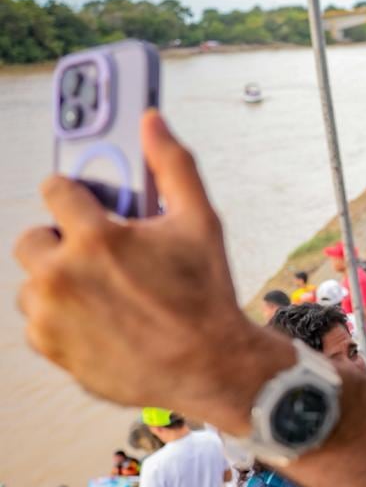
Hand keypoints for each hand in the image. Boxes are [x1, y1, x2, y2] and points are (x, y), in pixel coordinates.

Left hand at [15, 111, 283, 433]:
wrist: (210, 365)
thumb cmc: (205, 297)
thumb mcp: (200, 223)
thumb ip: (172, 165)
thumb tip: (153, 121)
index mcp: (96, 237)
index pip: (55, 190)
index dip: (76, 196)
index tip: (87, 205)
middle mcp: (63, 273)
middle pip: (33, 238)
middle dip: (62, 242)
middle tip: (100, 256)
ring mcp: (51, 313)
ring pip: (33, 281)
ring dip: (59, 281)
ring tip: (103, 291)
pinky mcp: (49, 345)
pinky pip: (38, 319)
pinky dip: (62, 319)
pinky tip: (100, 319)